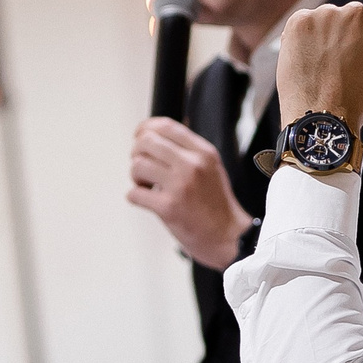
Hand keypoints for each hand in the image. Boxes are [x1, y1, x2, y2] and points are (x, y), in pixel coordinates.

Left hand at [125, 117, 251, 270]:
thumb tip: (155, 135)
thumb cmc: (215, 204)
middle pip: (146, 142)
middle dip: (137, 153)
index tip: (139, 138)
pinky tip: (147, 201)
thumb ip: (188, 150)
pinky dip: (135, 197)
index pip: (165, 126)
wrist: (227, 237)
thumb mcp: (211, 167)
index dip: (145, 129)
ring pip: (137, 165)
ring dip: (136, 177)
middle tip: (143, 167)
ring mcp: (180, 186)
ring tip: (147, 186)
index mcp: (203, 152)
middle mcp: (192, 165)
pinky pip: (134, 194)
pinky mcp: (169, 208)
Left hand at [277, 0, 362, 133]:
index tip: (359, 52)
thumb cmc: (362, 101)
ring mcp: (325, 14)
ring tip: (322, 65)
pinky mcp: (300, 21)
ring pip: (326, 18)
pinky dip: (303, 38)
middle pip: (351, 14)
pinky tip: (308, 60)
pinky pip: (304, 23)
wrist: (324, 117)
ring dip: (324, 34)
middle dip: (346, 32)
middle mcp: (356, 12)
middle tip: (340, 62)